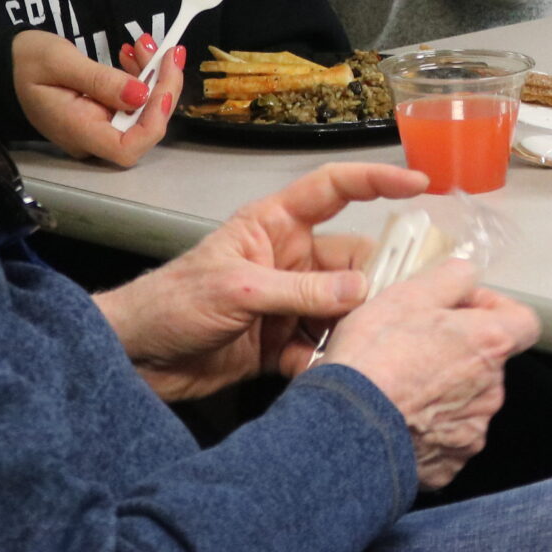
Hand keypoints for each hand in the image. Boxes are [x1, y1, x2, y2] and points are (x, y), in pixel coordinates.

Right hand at [13, 29, 180, 166]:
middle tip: (168, 51)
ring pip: (142, 110)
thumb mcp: (60, 63)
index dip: (155, 120)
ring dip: (154, 77)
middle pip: (144, 127)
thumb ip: (100, 81)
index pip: (128, 147)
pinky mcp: (101, 112)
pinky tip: (134, 52)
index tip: (164, 81)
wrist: (3, 66)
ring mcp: (97, 126)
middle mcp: (91, 136)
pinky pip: (131, 101)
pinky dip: (140, 76)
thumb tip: (141, 95)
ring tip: (145, 44)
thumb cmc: (24, 63)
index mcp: (78, 130)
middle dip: (162, 87)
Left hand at [94, 162, 427, 401]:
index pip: (335, 189)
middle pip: (351, 261)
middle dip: (372, 283)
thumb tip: (362, 289)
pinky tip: (308, 370)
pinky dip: (320, 361)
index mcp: (275, 224)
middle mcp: (288, 258)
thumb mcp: (238, 290)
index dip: (377, 180)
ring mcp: (287, 300)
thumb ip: (300, 290)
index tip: (418, 183)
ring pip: (341, 308)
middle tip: (392, 304)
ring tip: (349, 345)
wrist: (133, 360)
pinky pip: (319, 347)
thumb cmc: (169, 303)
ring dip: (346, 328)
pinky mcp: (281, 342)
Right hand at [326, 257, 540, 489]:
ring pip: (466, 401)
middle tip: (415, 345)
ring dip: (443, 390)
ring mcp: (471, 430)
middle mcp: (490, 390)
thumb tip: (464, 274)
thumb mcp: (407, 295)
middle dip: (459, 351)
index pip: (523, 322)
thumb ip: (449, 278)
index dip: (494, 309)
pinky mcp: (449, 463)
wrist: (342, 428)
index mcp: (489, 344)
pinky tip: (398, 415)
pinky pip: (446, 437)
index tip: (463, 309)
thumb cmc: (372, 363)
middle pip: (488, 362)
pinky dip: (428, 427)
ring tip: (400, 384)